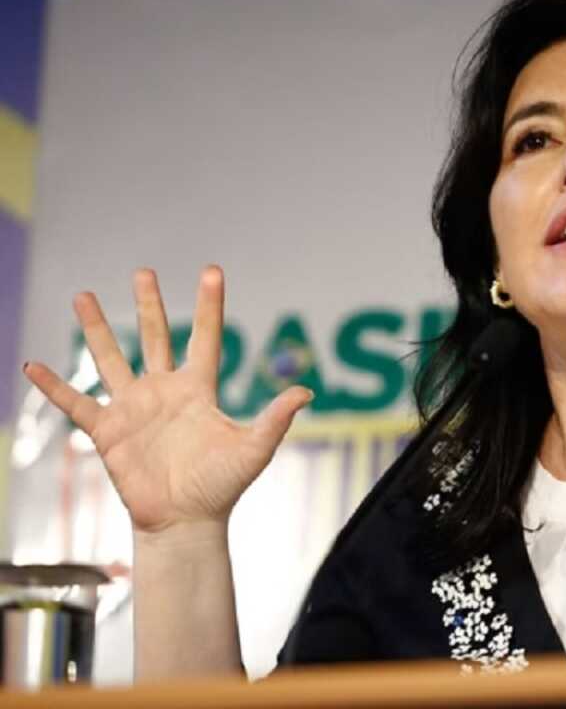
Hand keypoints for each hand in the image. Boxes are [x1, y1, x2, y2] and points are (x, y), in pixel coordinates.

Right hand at [23, 266, 312, 533]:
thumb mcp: (254, 448)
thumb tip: (306, 392)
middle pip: (156, 337)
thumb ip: (275, 418)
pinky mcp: (107, 431)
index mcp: (199, 390)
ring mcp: (133, 408)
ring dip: (97, 329)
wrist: (186, 522)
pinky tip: (32, 366)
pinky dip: (54, 386)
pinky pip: (75, 404)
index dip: (208, 305)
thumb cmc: (222, 487)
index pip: (205, 338)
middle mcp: (164, 391)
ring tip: (83, 296)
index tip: (211, 271)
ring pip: (112, 358)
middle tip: (143, 271)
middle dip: (148, 305)